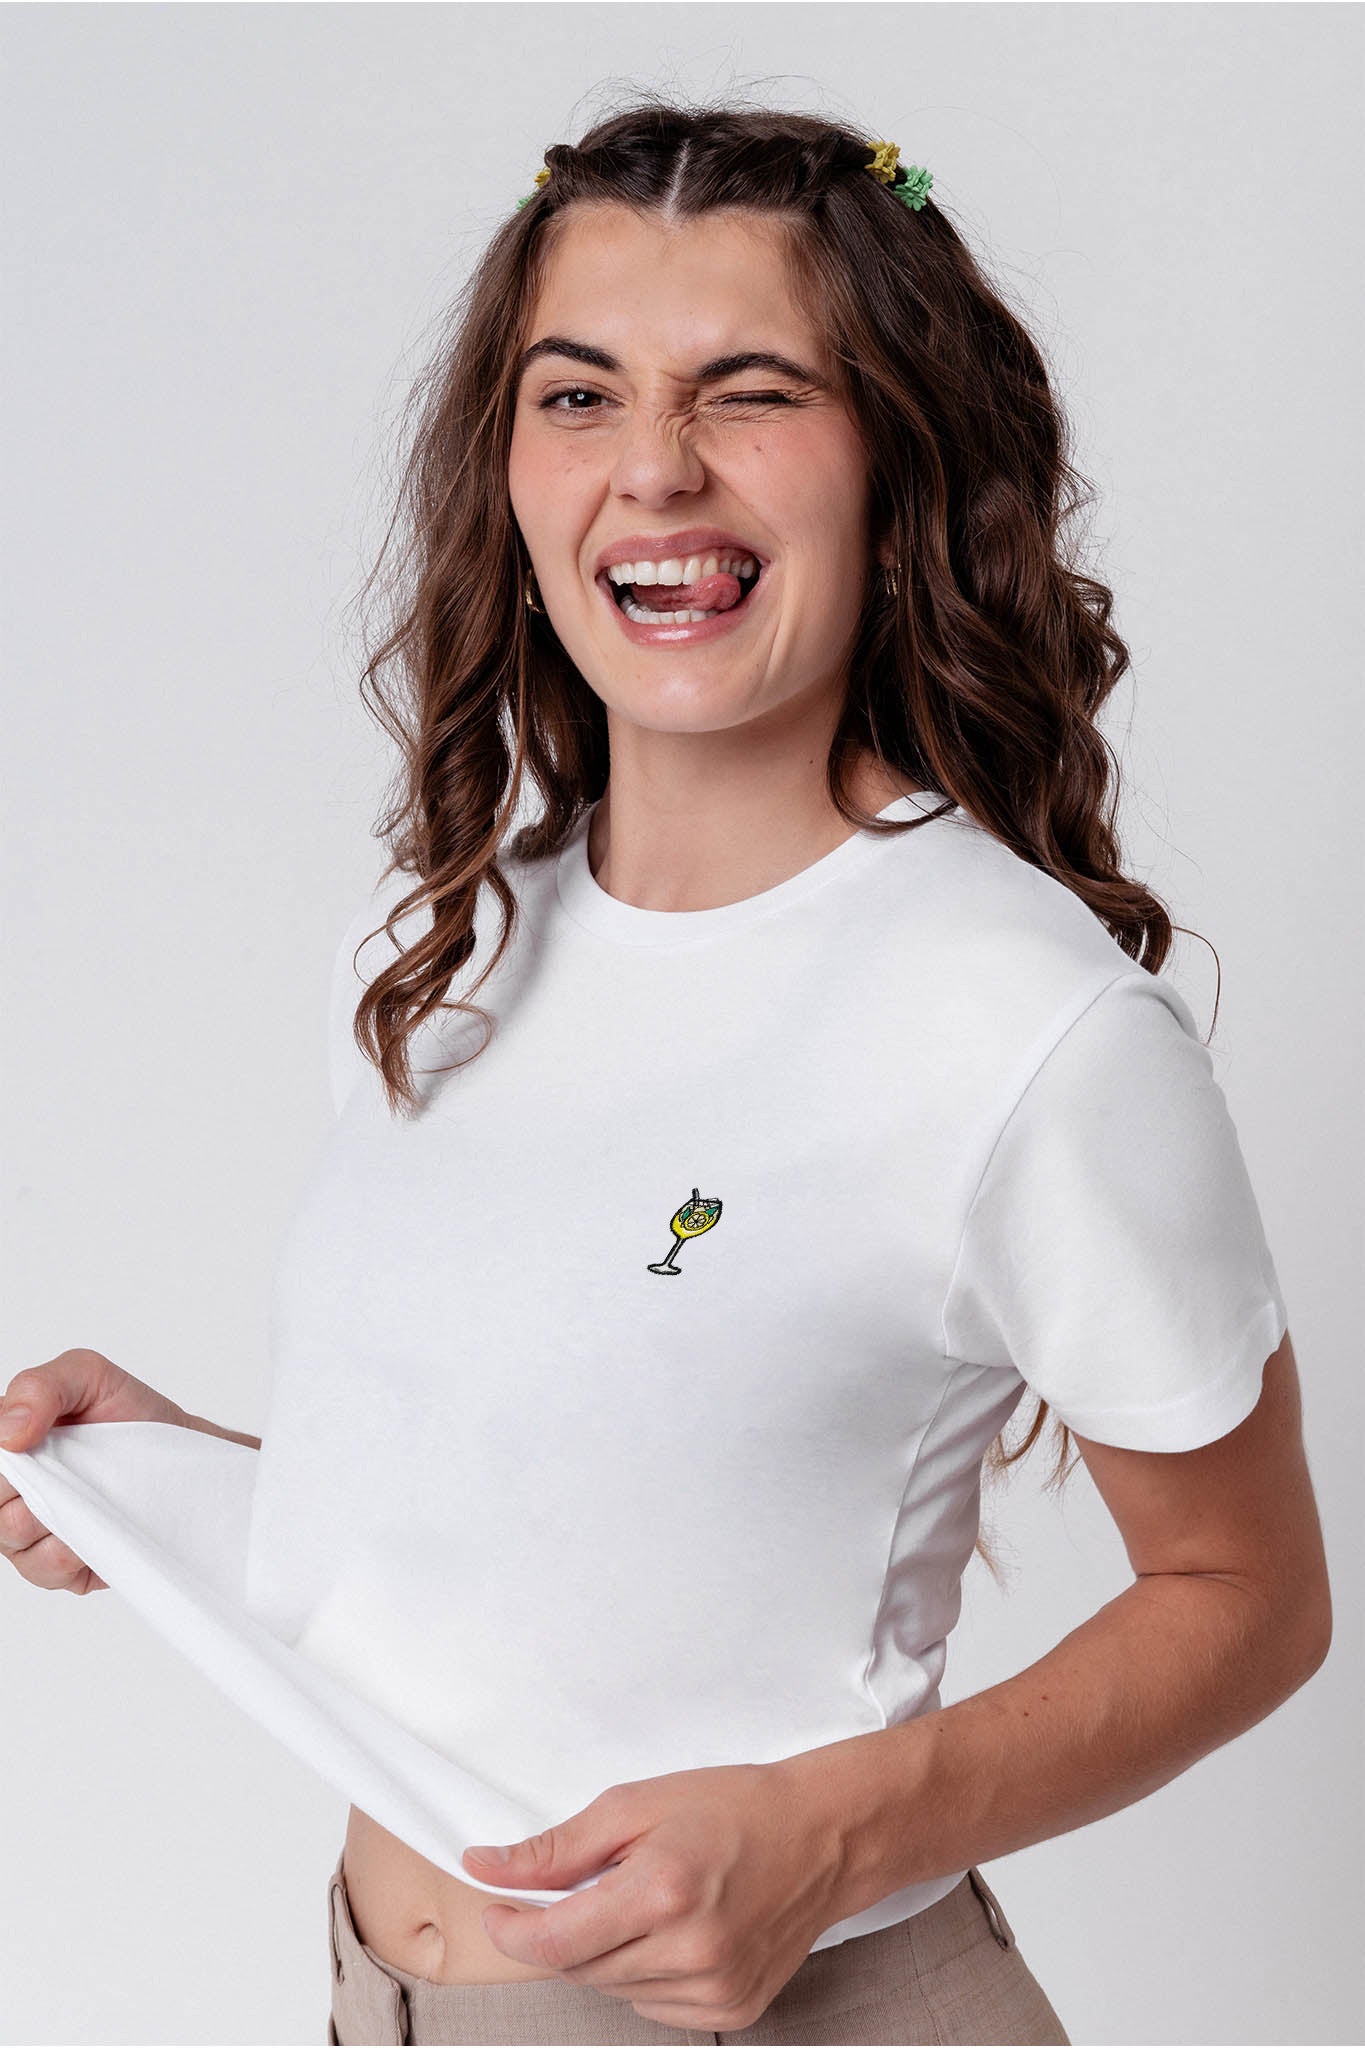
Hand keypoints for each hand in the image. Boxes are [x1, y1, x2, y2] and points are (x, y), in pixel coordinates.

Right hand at [0, 1348, 188, 1593]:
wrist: (183, 1461)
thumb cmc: (132, 1415)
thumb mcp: (89, 1376)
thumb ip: (40, 1387)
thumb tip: (8, 1432)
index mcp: (7, 1442)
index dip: (6, 1453)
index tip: (34, 1439)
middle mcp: (9, 1488)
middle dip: (28, 1478)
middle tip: (72, 1462)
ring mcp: (27, 1531)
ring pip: (10, 1531)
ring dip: (55, 1511)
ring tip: (93, 1491)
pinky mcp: (56, 1566)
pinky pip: (43, 1566)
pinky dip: (72, 1546)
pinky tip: (97, 1526)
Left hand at [460, 1759, 845, 2030]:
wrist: (821, 1835)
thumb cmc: (732, 1808)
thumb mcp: (636, 1805)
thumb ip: (557, 1848)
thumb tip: (486, 1867)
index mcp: (662, 1893)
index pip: (553, 1944)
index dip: (511, 1930)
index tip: (497, 1909)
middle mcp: (690, 1952)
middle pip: (579, 1968)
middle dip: (565, 1929)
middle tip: (595, 1883)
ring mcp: (715, 1989)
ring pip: (614, 1990)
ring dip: (607, 1951)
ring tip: (647, 1898)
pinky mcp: (733, 2009)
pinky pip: (653, 2005)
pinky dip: (645, 1972)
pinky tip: (675, 1930)